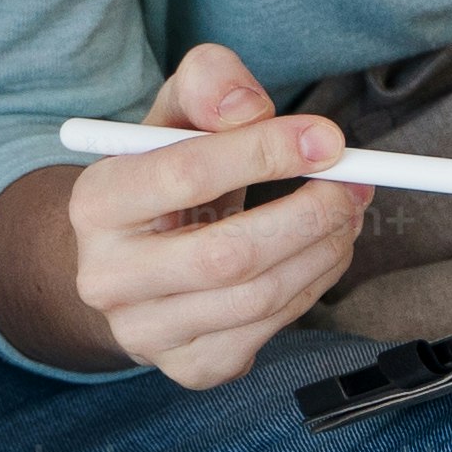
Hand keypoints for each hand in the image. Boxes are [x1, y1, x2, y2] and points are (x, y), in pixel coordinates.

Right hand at [40, 45, 369, 388]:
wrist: (132, 261)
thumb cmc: (165, 174)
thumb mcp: (175, 114)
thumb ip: (208, 85)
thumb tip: (250, 109)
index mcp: (97, 202)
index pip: (185, 174)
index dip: (265, 152)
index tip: (328, 139)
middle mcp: (108, 277)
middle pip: (229, 255)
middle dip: (309, 215)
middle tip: (353, 184)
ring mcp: (146, 332)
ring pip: (259, 297)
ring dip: (324, 251)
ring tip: (346, 211)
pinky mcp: (190, 366)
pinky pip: (270, 330)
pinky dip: (314, 286)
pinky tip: (322, 253)